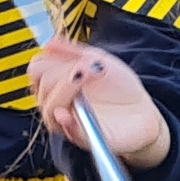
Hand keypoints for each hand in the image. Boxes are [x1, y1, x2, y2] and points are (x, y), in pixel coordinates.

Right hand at [30, 38, 168, 167]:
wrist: (142, 112)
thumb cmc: (120, 88)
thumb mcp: (99, 60)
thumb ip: (74, 51)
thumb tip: (50, 42)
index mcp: (59, 83)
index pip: (37, 70)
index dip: (51, 60)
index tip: (77, 57)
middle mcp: (60, 102)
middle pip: (43, 87)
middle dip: (63, 73)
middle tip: (90, 67)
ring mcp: (70, 121)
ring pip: (50, 109)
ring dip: (66, 90)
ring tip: (89, 77)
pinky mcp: (85, 138)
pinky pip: (69, 132)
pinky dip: (67, 123)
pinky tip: (67, 114)